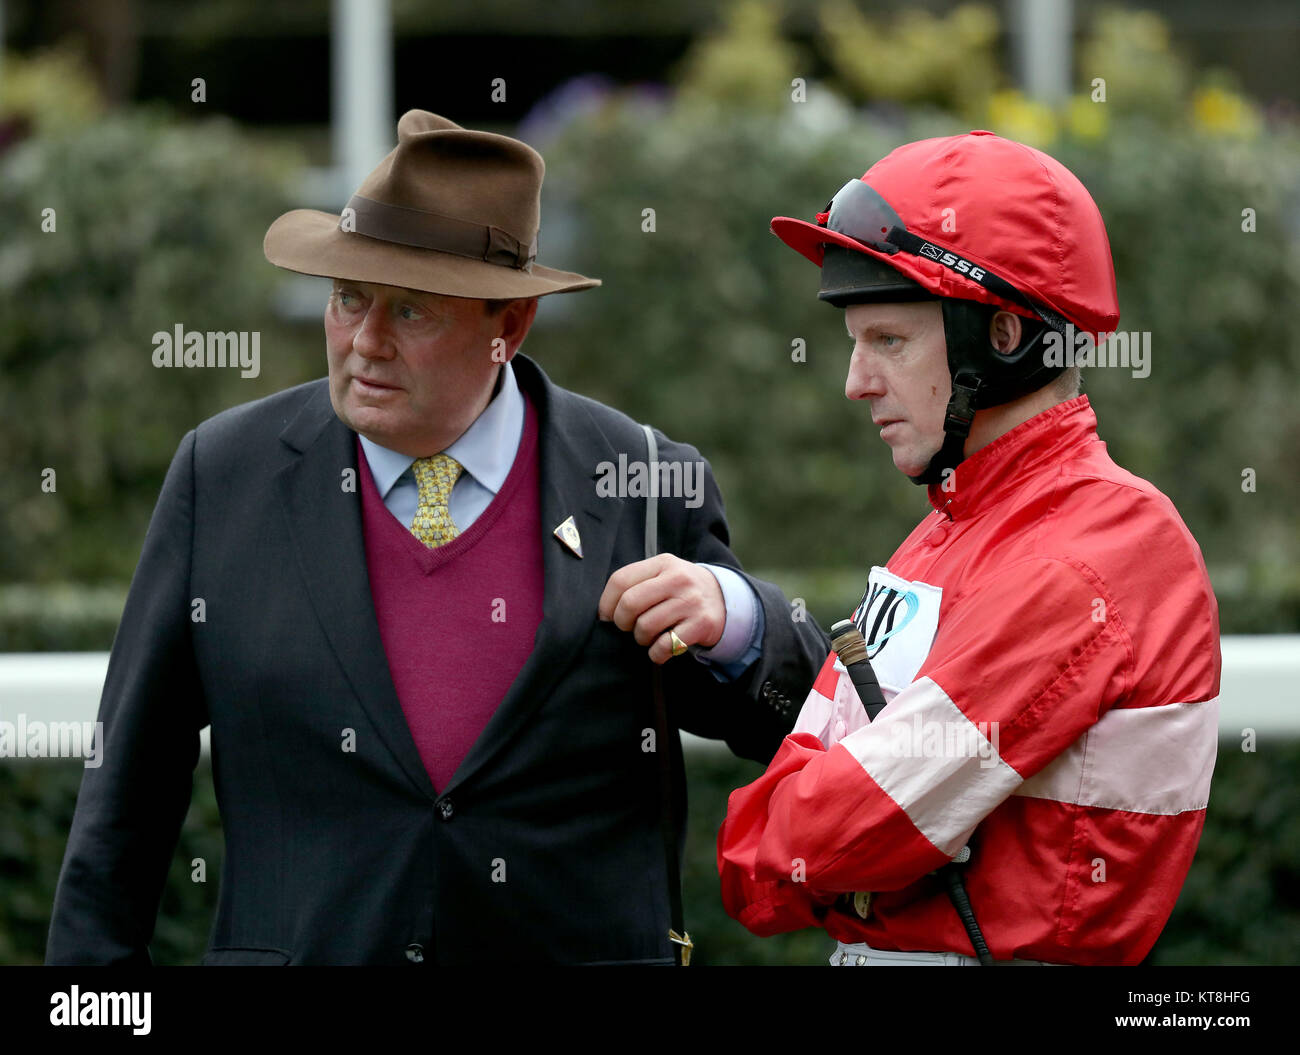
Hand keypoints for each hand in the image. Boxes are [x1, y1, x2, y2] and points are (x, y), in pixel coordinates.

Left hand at [598, 555, 726, 664]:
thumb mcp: (663, 574)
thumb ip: (637, 583)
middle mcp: (677, 579)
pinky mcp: (701, 624)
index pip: (620, 580)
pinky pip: (665, 645)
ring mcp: (691, 602)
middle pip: (630, 604)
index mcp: (662, 563)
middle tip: (628, 627)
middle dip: (622, 622)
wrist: (724, 600)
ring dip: (641, 638)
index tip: (606, 616)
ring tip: (648, 635)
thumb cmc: (681, 590)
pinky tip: (660, 649)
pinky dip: (656, 653)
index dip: (606, 603)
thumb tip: (605, 613)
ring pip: (645, 627)